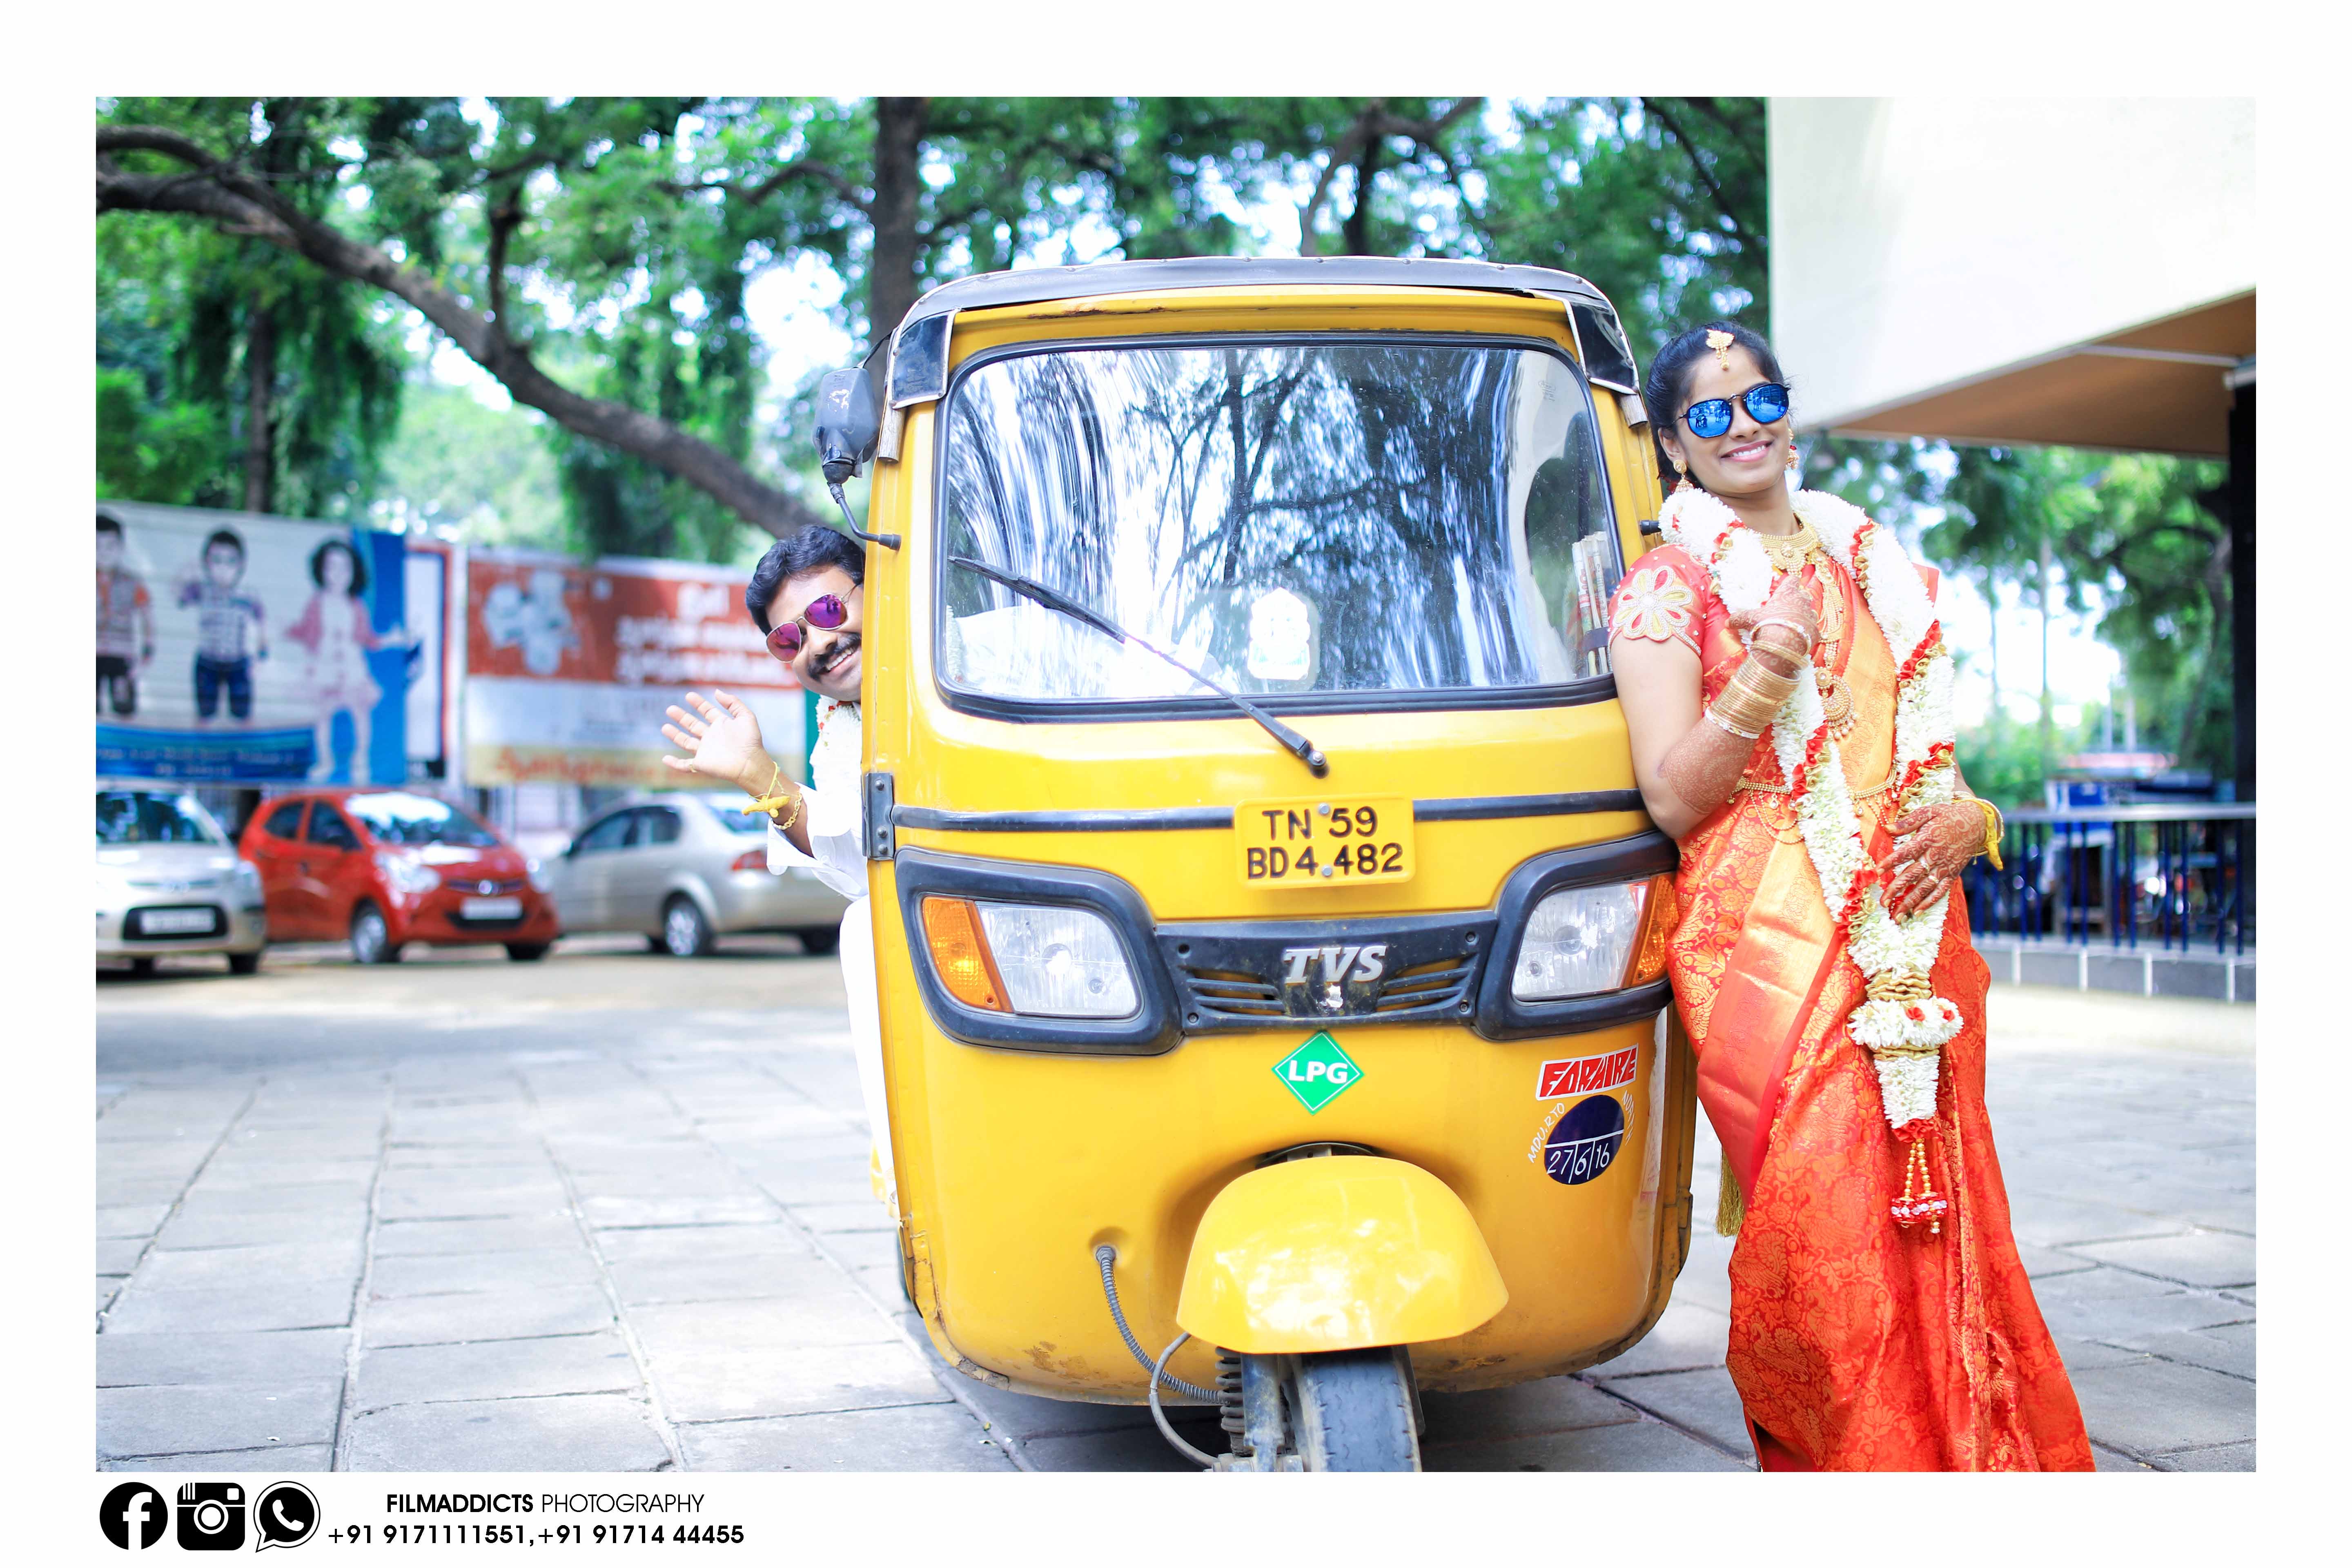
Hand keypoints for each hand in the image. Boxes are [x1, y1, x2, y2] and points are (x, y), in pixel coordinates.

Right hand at [660, 689, 768, 792]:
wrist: (750, 764)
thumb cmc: (751, 741)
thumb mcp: (746, 716)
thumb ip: (732, 703)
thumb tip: (717, 692)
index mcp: (722, 726)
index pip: (707, 712)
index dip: (699, 703)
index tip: (689, 695)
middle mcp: (712, 738)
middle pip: (693, 725)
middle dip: (682, 717)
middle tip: (670, 709)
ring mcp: (706, 751)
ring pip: (686, 742)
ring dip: (675, 735)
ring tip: (664, 727)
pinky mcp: (702, 764)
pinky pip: (685, 766)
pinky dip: (675, 764)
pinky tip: (665, 759)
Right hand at [1731, 571, 1816, 665]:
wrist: (1783, 646)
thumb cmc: (1766, 625)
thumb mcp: (1749, 620)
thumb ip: (1739, 619)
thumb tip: (1727, 623)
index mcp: (1787, 593)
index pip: (1792, 579)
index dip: (1788, 582)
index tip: (1785, 586)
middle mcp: (1802, 601)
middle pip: (1803, 594)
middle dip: (1797, 599)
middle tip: (1786, 607)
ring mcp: (1811, 616)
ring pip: (1810, 611)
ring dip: (1803, 615)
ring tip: (1792, 623)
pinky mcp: (1815, 631)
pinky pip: (1812, 629)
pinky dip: (1807, 632)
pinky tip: (1799, 638)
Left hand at [1882, 801, 1982, 918]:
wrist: (1976, 822)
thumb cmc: (1947, 816)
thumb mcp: (1928, 812)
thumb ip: (1908, 822)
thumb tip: (1886, 828)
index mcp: (1928, 839)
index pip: (1907, 852)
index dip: (1892, 861)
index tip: (1878, 871)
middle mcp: (1936, 855)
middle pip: (1914, 874)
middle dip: (1898, 888)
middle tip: (1883, 901)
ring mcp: (1945, 867)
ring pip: (1926, 886)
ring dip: (1911, 901)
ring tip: (1897, 914)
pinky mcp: (1953, 873)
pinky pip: (1941, 890)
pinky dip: (1930, 902)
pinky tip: (1917, 912)